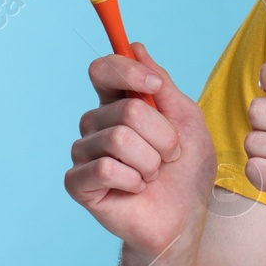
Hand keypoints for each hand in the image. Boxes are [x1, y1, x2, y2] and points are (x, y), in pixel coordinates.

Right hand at [65, 42, 217, 260]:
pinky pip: (107, 168)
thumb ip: (162, 85)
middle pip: (126, 110)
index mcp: (118, 103)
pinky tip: (136, 189)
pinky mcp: (78, 182)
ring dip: (151, 161)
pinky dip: (134, 180)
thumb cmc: (187, 170)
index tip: (155, 87)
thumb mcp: (187, 119)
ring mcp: (84, 152)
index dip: (127, 72)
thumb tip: (136, 47)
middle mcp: (96, 123)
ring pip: (119, 139)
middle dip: (162, 136)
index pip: (103, 69)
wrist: (184, 218)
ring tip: (154, 175)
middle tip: (169, 156)